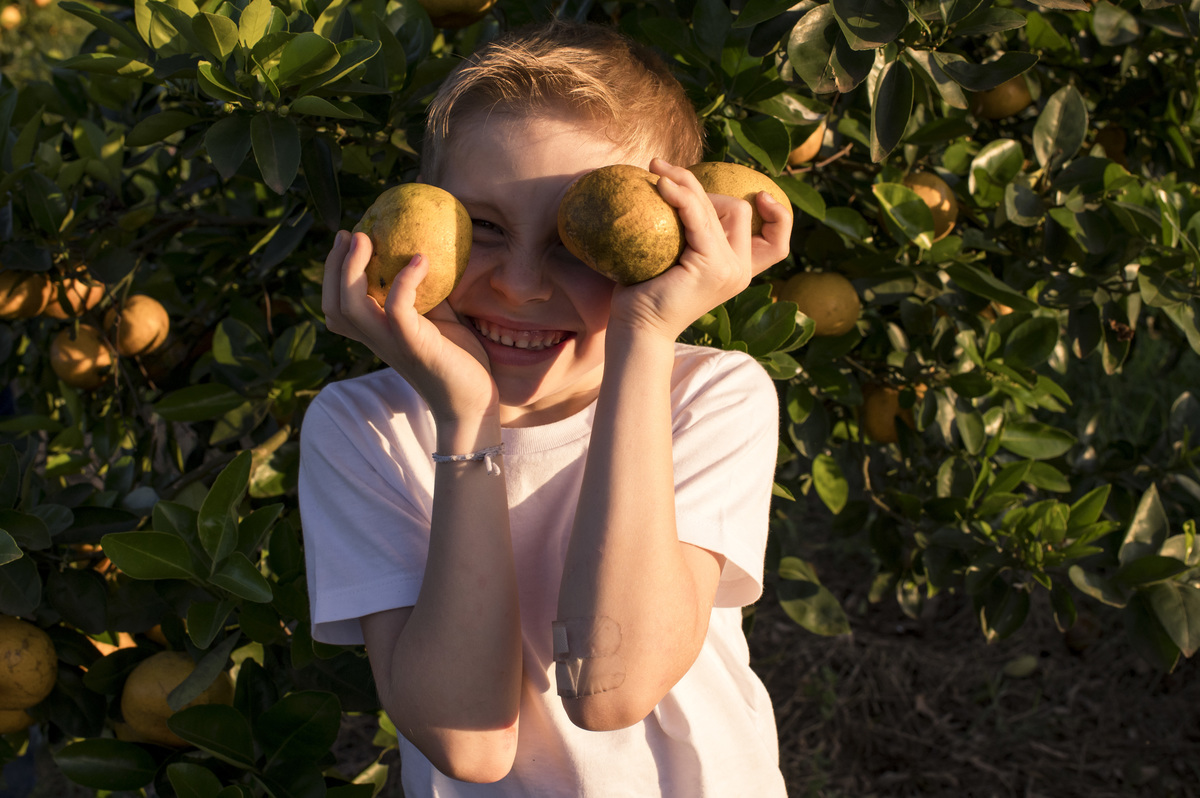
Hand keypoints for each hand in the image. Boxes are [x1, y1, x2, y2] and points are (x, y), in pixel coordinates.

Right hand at [322, 231, 498, 421]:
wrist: (474, 402)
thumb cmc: (460, 361)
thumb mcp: (440, 320)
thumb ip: (427, 295)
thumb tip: (428, 254)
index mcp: (378, 334)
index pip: (337, 307)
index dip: (333, 274)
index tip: (349, 239)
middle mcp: (377, 340)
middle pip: (333, 304)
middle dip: (334, 266)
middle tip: (351, 233)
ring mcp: (392, 344)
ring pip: (350, 306)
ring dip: (353, 268)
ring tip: (367, 238)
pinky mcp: (414, 346)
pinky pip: (397, 309)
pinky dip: (405, 281)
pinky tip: (421, 260)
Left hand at [607, 158, 792, 341]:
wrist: (638, 329)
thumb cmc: (646, 293)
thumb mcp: (678, 258)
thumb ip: (692, 235)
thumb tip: (681, 189)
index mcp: (738, 270)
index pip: (776, 241)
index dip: (779, 216)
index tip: (760, 195)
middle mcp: (740, 270)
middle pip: (739, 210)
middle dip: (703, 188)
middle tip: (666, 179)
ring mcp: (730, 269)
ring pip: (721, 207)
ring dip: (687, 182)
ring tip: (657, 168)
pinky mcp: (712, 266)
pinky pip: (699, 217)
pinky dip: (682, 196)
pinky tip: (661, 184)